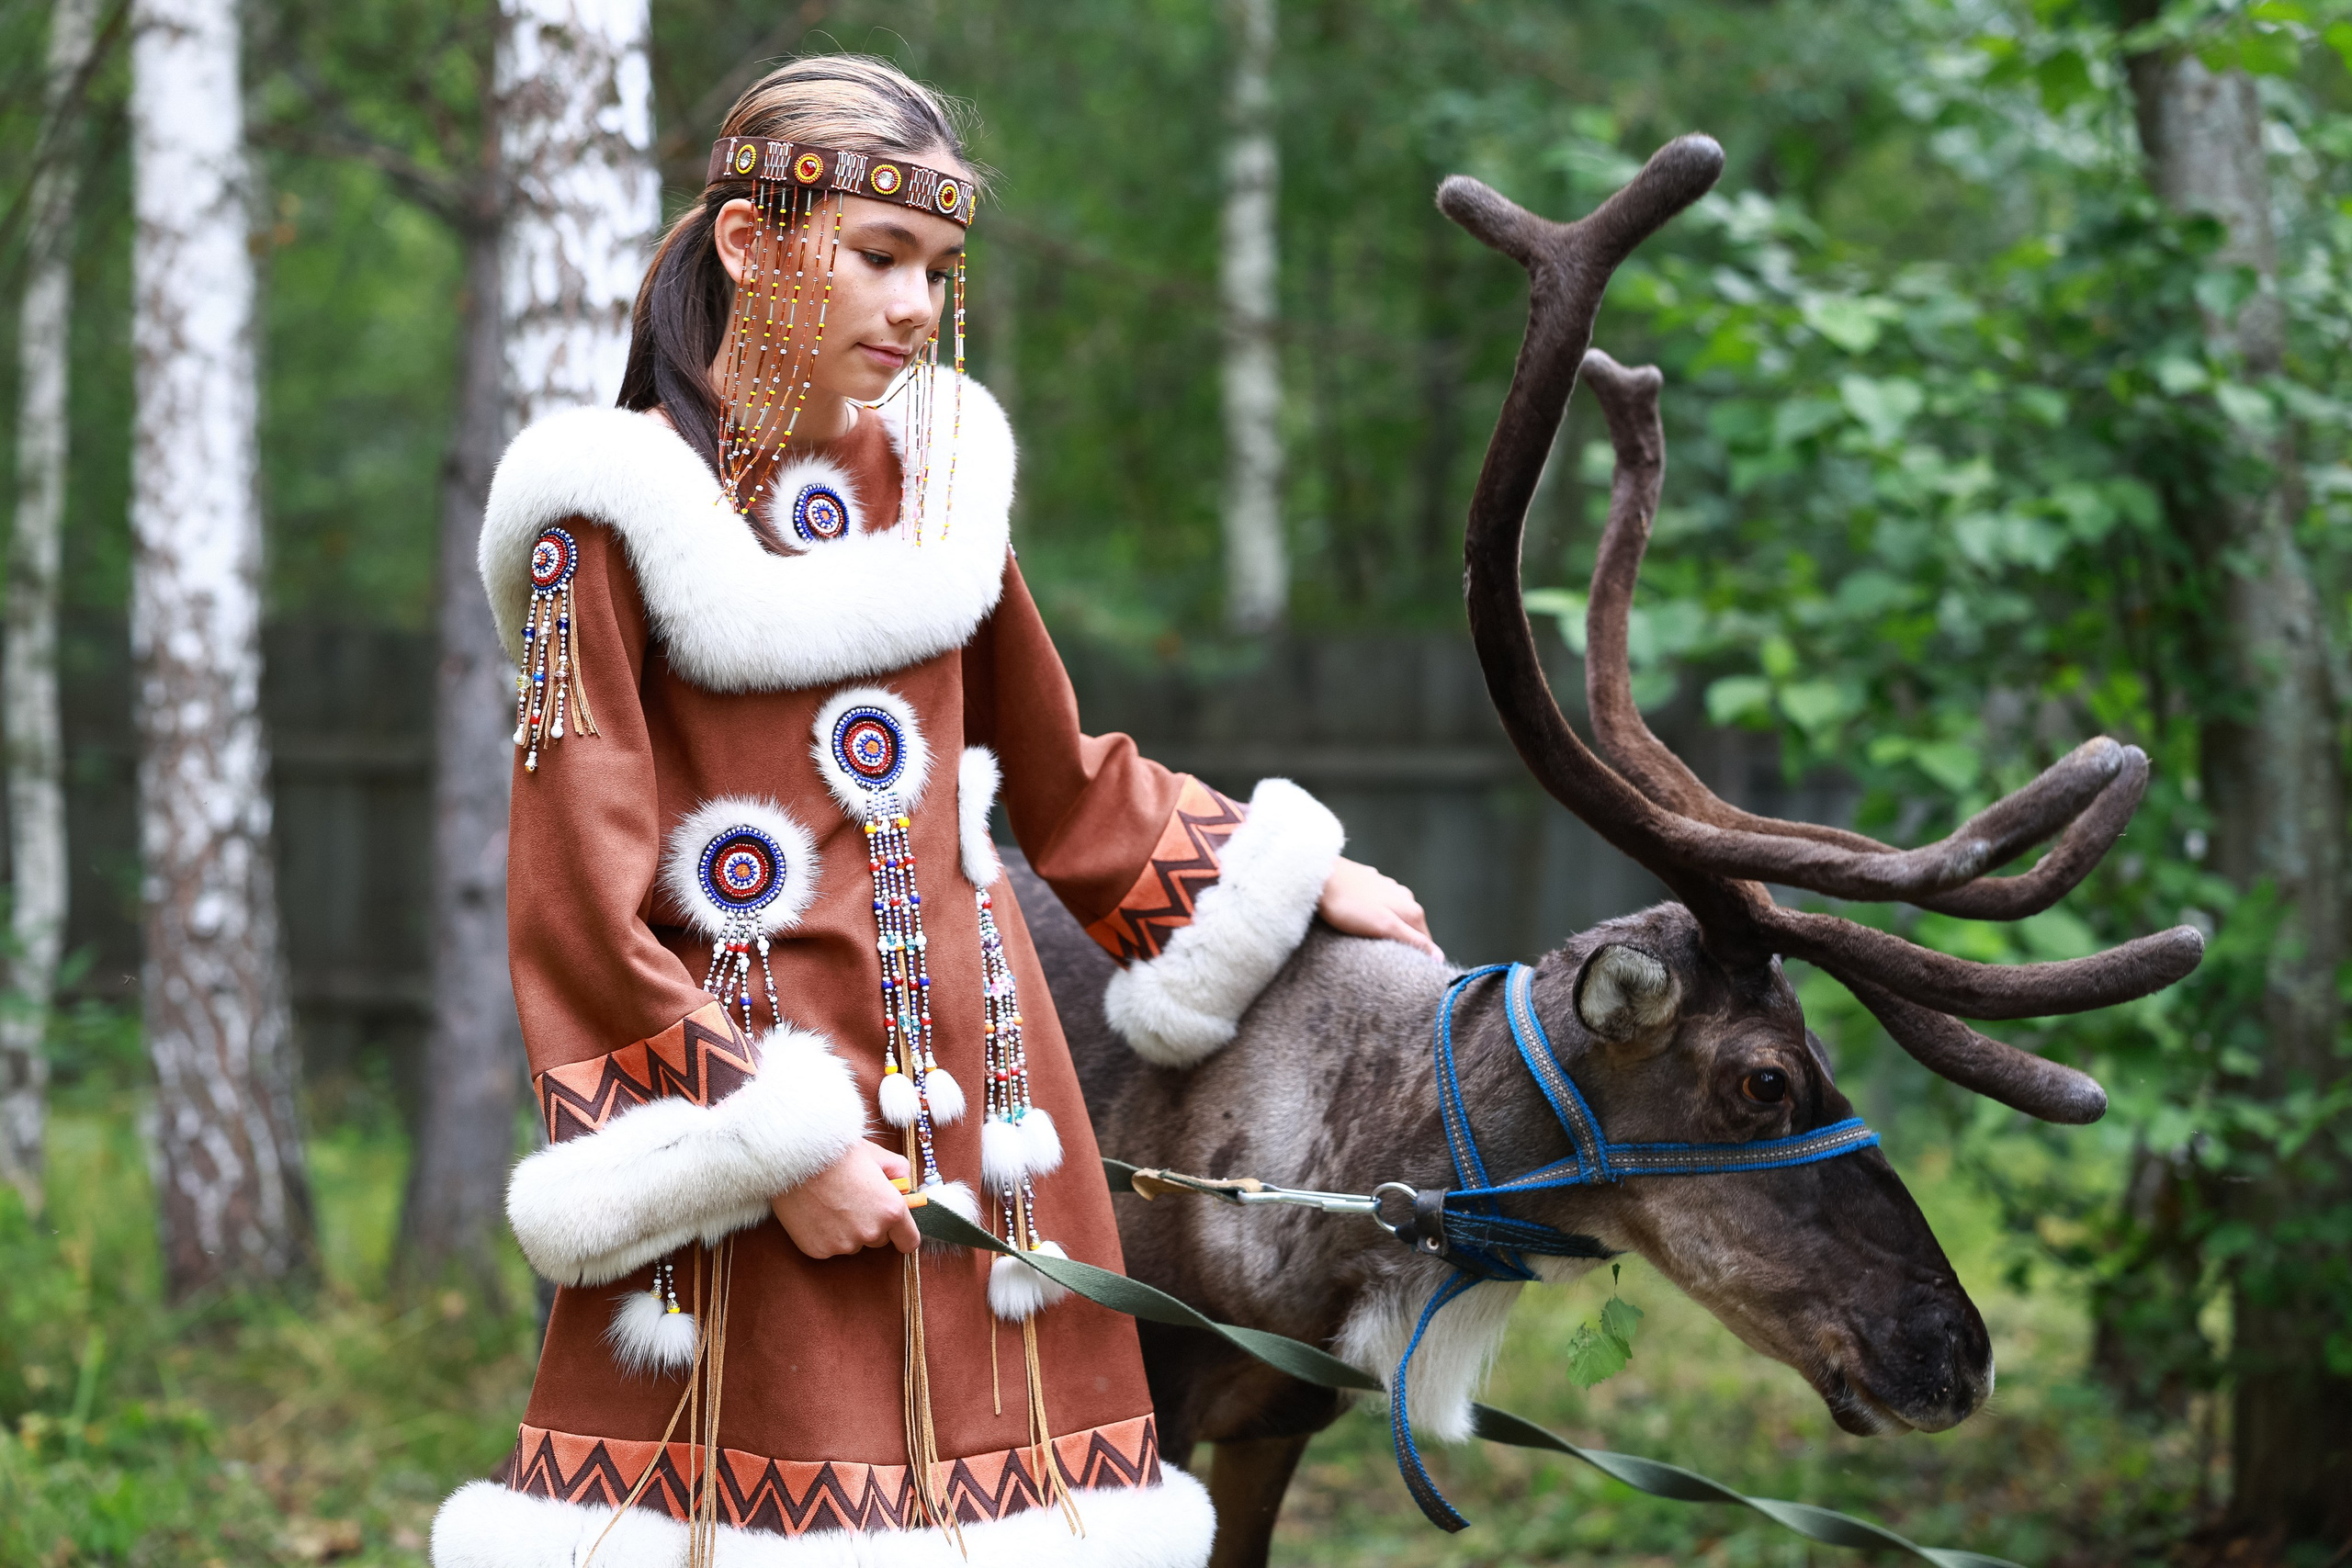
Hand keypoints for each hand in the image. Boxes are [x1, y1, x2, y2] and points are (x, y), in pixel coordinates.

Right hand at [771, 1140, 920, 1257]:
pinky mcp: (818, 1250)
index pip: (909, 1242)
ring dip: (847, 1230)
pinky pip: (829, 1246)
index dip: (903, 1234)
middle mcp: (870, 1233)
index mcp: (891, 1211)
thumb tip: (903, 1185)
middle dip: (871, 1224)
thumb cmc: (838, 1152)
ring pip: (853, 1243)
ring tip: (831, 1202)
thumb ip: (899, 1172)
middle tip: (854, 1200)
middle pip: (878, 1240)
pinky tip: (817, 1211)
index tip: (896, 1229)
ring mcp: (843, 1244)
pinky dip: (825, 1234)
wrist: (796, 1157)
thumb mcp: (878, 1155)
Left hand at [1317, 856, 1442, 960]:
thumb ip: (1413, 941)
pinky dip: (1375, 914)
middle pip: (1411, 928)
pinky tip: (1361, 918)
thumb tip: (1439, 956)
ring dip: (1389, 928)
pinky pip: (1379, 904)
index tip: (1405, 971)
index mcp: (1412, 909)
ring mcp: (1388, 887)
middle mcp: (1405, 896)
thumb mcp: (1384, 927)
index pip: (1425, 941)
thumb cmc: (1349, 906)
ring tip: (1371, 940)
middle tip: (1385, 958)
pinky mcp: (1370, 883)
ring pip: (1395, 915)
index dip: (1418, 958)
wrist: (1321, 877)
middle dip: (1403, 943)